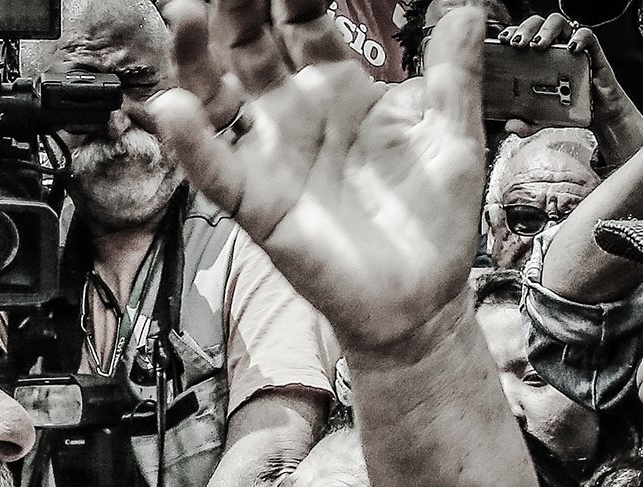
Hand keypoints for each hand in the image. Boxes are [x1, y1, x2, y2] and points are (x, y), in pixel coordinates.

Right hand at [150, 0, 486, 355]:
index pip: (303, 17)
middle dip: (235, 4)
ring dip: (195, 55)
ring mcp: (273, 158)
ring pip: (218, 96)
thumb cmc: (432, 223)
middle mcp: (297, 115)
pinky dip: (192, 144)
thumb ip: (454, 72)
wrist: (422, 300)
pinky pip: (216, 171)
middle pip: (250, 42)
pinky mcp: (260, 205)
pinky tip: (175, 111)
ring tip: (185, 13)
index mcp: (340, 89)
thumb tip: (466, 9)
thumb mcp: (452, 136)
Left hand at [499, 14, 642, 163]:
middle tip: (518, 45)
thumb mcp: (540, 119)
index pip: (520, 35)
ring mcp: (570, 47)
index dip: (510, 32)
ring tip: (538, 46)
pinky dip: (579, 37)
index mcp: (534, 57)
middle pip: (536, 24)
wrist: (596, 114)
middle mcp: (551, 47)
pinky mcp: (591, 51)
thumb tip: (511, 127)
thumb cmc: (566, 109)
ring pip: (558, 23)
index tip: (502, 41)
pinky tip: (571, 48)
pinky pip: (587, 35)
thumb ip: (525, 124)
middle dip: (525, 30)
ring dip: (546, 30)